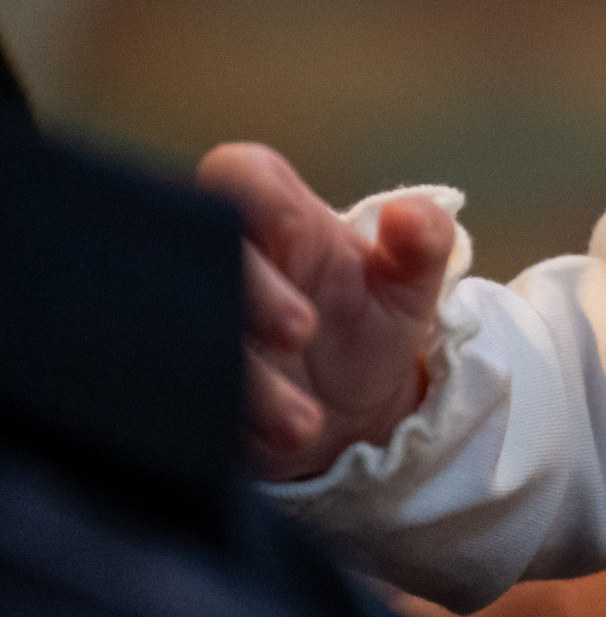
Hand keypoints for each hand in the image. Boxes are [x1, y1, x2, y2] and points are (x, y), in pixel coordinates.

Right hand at [197, 142, 455, 481]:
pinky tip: (265, 442)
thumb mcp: (409, 286)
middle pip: (197, 249)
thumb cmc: (371, 326)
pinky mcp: (178, 384)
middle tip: (302, 332)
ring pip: (181, 330)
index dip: (251, 195)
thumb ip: (424, 243)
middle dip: (248, 289)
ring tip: (303, 423)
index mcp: (275, 219)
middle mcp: (222, 264)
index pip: (235, 173)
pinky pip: (170, 394)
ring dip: (242, 376)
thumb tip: (411, 214)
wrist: (350, 417)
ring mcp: (192, 325)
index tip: (291, 233)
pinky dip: (215, 416)